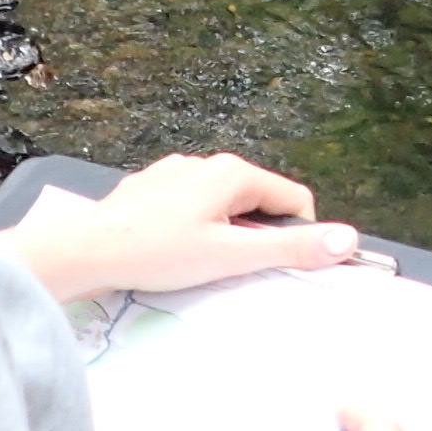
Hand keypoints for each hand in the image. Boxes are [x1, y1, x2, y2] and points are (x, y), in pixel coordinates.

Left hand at [5, 152, 356, 302]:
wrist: (85, 251)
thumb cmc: (158, 254)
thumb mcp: (230, 256)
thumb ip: (290, 248)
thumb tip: (346, 241)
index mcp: (233, 173)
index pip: (294, 199)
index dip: (295, 236)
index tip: (273, 265)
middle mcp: (206, 163)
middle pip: (258, 201)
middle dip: (254, 236)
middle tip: (229, 268)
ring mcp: (175, 172)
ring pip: (222, 205)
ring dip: (222, 233)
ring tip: (195, 263)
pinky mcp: (150, 186)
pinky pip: (190, 206)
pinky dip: (192, 228)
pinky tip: (169, 252)